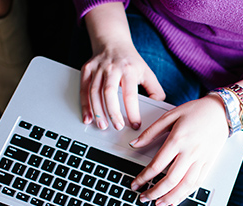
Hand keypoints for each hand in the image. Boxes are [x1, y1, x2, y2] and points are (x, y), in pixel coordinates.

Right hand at [80, 3, 164, 130]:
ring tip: (103, 126)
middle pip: (109, 93)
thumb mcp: (147, 72)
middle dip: (113, 112)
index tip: (135, 124)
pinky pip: (83, 89)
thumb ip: (155, 90)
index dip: (132, 111)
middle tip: (117, 127)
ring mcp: (98, 69)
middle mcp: (112, 68)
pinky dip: (85, 105)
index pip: (130, 94)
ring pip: (94, 92)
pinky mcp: (87, 70)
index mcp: (129, 70)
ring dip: (97, 111)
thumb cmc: (131, 61)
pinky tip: (88, 118)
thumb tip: (159, 107)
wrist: (112, 41)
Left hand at [129, 95, 228, 205]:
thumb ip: (151, 132)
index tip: (136, 184)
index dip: (144, 177)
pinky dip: (186, 193)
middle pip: (171, 179)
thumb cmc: (196, 111)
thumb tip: (134, 144)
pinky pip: (197, 182)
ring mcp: (201, 159)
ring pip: (185, 185)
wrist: (221, 111)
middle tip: (144, 197)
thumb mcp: (170, 115)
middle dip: (155, 192)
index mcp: (178, 139)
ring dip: (170, 197)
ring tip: (159, 204)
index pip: (157, 165)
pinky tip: (177, 199)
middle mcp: (190, 152)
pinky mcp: (209, 163)